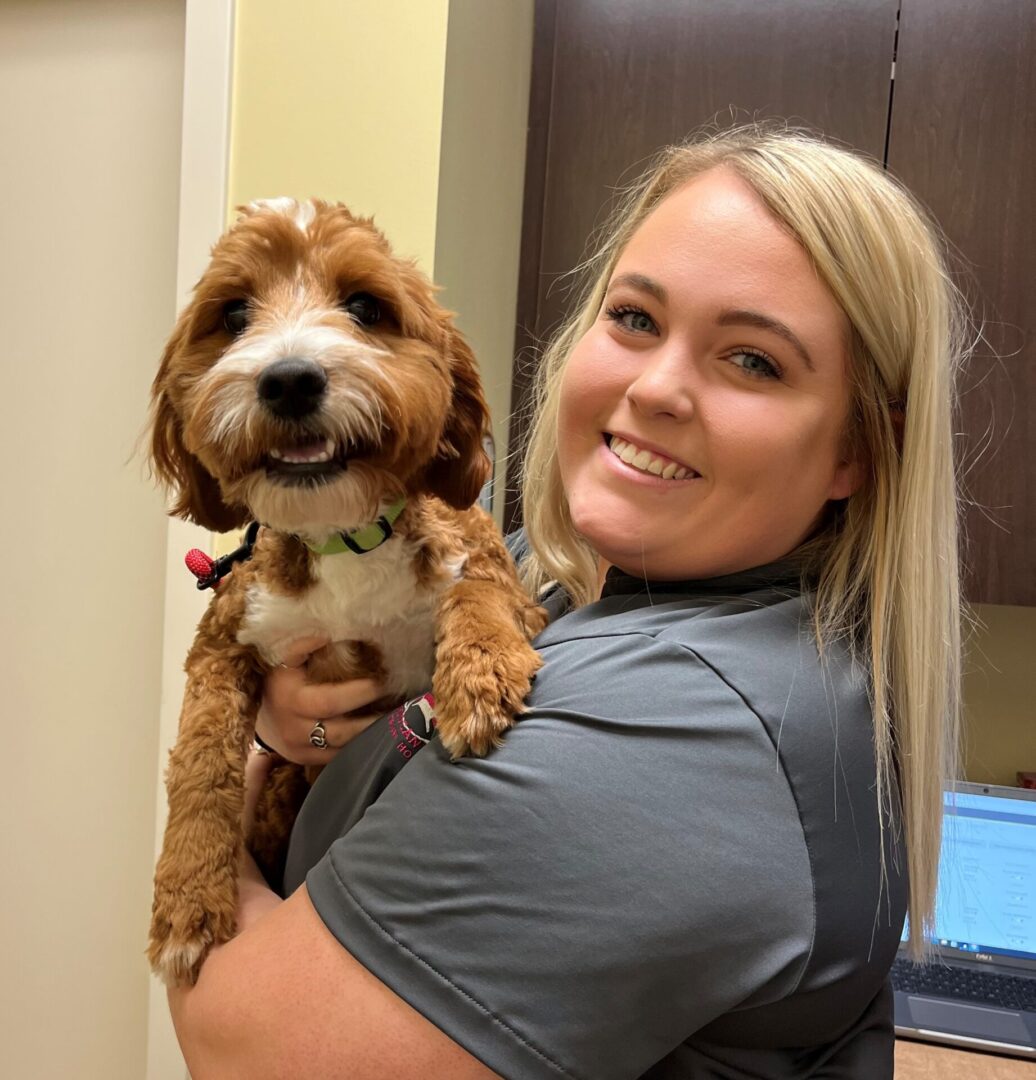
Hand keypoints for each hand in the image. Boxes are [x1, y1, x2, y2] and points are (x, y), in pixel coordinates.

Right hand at [254, 636, 386, 765]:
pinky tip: (376, 732)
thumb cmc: (281, 682)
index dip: (359, 693)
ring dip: (370, 735)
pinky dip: (359, 745)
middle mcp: (294, 728)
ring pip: (342, 748)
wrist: (261, 719)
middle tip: (396, 705)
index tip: (383, 682)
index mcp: (291, 699)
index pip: (330, 700)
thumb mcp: (286, 660)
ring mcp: (301, 749)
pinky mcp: (308, 761)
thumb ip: (304, 646)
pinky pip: (338, 756)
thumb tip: (327, 634)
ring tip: (393, 720)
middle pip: (340, 731)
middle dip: (371, 720)